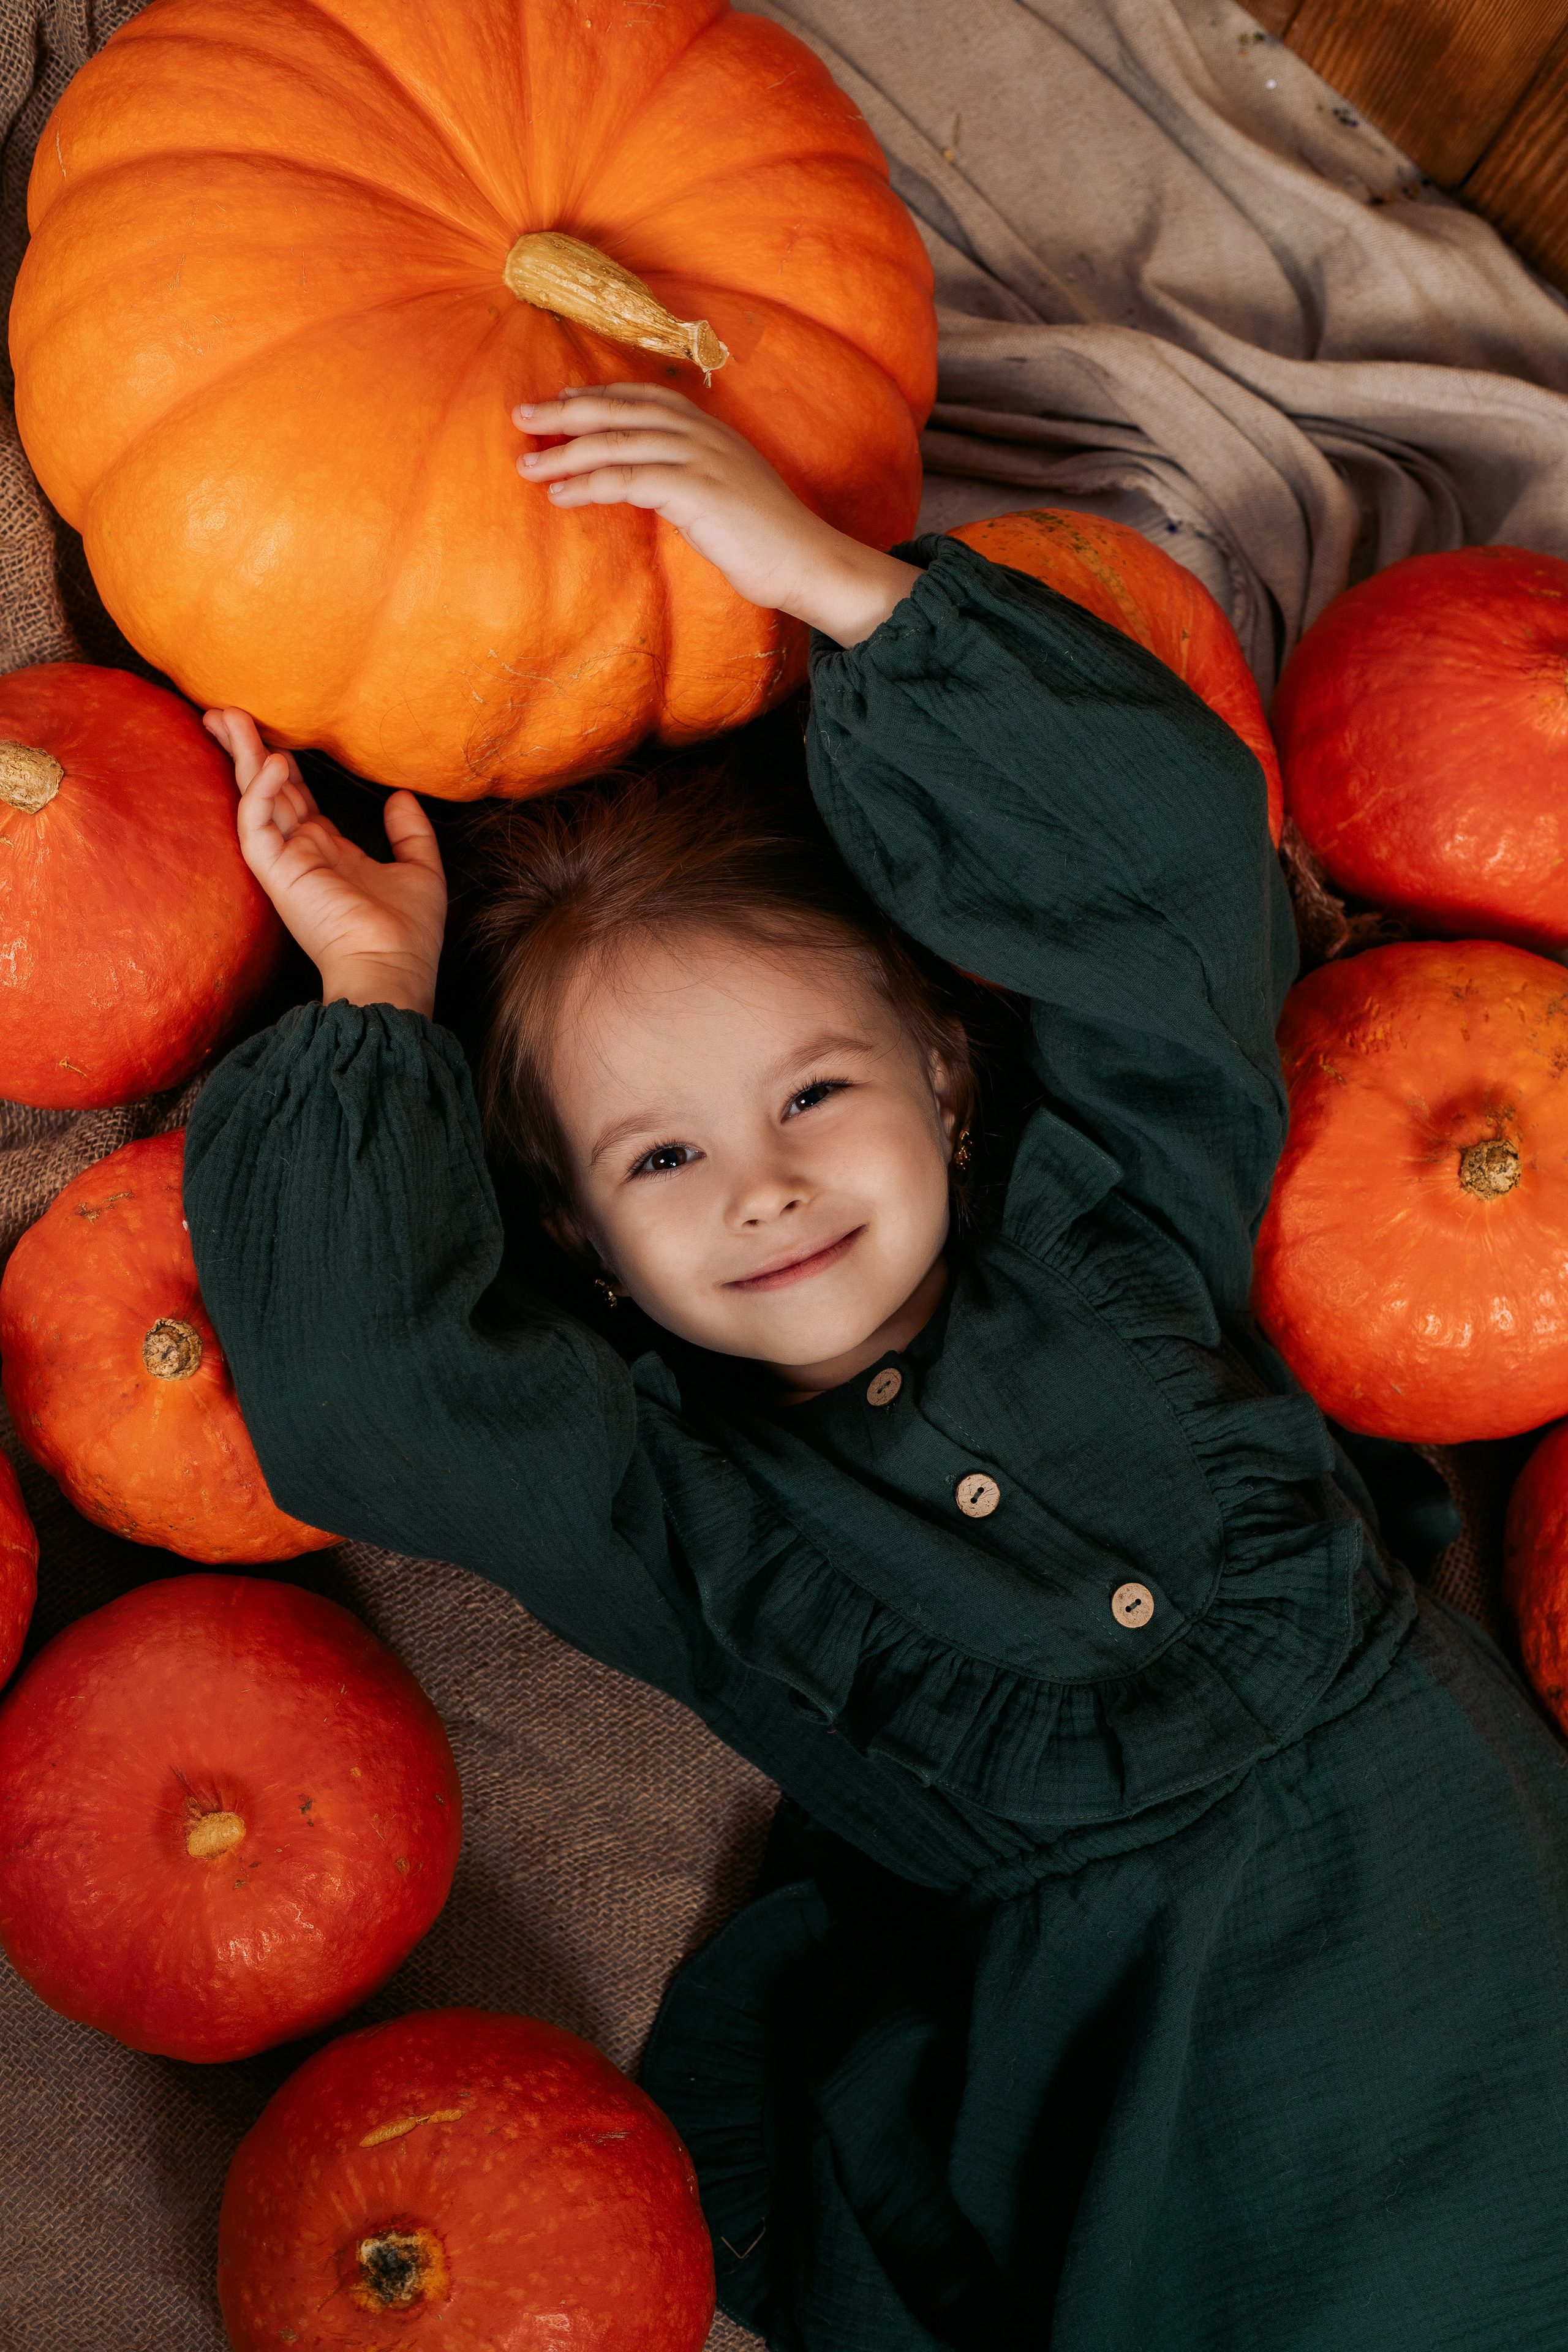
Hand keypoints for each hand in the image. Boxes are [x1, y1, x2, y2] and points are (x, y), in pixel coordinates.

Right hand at [205, 709, 445, 1017]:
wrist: (393, 969)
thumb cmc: (408, 934)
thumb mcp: (421, 871)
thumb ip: (410, 832)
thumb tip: (401, 796)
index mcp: (329, 852)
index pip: (298, 799)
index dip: (283, 766)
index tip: (271, 733)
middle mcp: (301, 853)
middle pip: (268, 789)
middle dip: (248, 749)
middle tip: (226, 711)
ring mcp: (286, 862)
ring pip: (254, 798)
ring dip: (241, 756)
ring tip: (227, 716)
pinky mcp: (276, 872)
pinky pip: (258, 824)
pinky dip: (262, 792)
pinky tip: (275, 764)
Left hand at [514, 383, 919, 647]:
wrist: (808, 560)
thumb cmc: (767, 539)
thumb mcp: (727, 494)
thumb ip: (691, 478)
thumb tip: (653, 483)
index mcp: (710, 429)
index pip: (643, 398)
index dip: (598, 396)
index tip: (562, 401)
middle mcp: (702, 433)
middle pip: (620, 411)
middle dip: (567, 411)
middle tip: (523, 415)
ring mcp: (699, 458)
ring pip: (616, 442)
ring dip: (565, 452)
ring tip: (528, 464)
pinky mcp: (694, 489)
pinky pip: (626, 478)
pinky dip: (588, 484)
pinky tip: (560, 495)